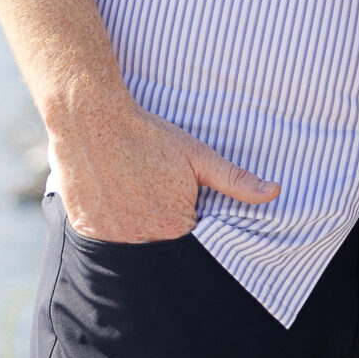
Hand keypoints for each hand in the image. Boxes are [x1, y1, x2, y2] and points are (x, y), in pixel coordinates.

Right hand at [54, 91, 278, 241]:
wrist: (91, 116)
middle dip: (160, 220)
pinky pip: (103, 235)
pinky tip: (110, 192)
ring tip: (131, 187)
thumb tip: (273, 192)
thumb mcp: (198, 155)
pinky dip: (108, 219)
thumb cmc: (149, 135)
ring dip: (133, 221)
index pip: (191, 236)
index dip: (186, 214)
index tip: (176, 193)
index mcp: (175, 225)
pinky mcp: (85, 228)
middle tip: (150, 187)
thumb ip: (235, 180)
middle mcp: (143, 238)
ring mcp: (111, 236)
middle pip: (160, 241)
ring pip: (131, 239)